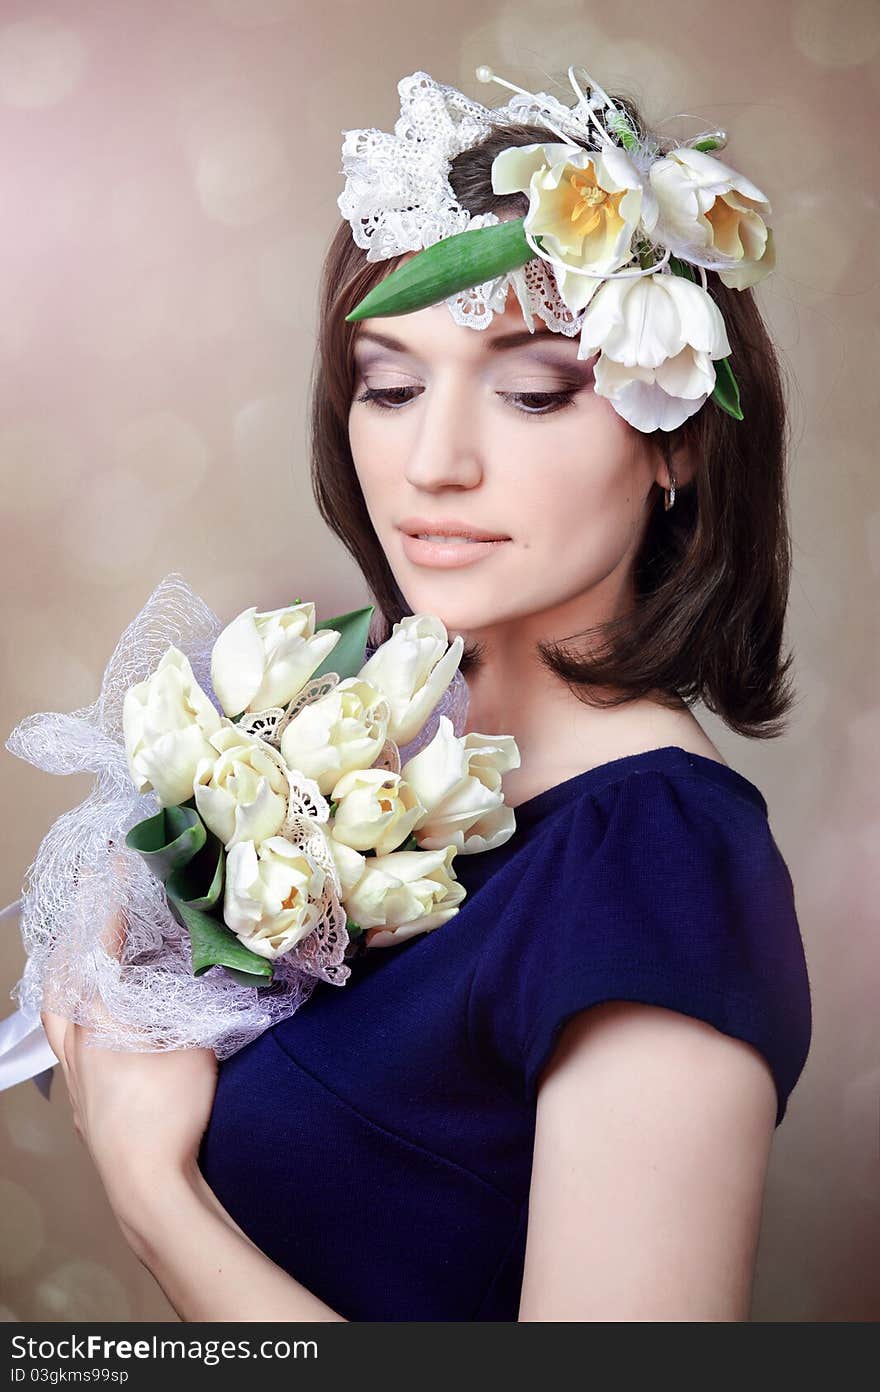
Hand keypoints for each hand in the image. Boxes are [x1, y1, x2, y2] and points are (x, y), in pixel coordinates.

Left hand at [40, 885, 218, 1224]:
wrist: (149, 1186)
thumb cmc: (170, 1110)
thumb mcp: (194, 1042)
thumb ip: (198, 1002)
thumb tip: (214, 968)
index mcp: (100, 1021)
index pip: (99, 950)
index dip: (108, 908)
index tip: (116, 870)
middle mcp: (78, 1047)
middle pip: (60, 985)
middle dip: (72, 946)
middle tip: (86, 916)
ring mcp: (76, 1083)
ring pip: (58, 1023)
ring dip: (66, 989)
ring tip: (80, 968)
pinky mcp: (84, 1111)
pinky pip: (68, 1054)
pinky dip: (76, 1028)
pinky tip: (95, 1032)